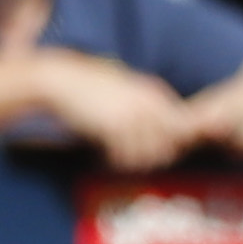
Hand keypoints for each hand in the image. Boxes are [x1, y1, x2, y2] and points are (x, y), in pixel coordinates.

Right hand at [27, 49, 200, 169]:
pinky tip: (109, 159)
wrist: (63, 81)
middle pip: (168, 141)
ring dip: (136, 162)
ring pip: (147, 152)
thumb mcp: (128, 90)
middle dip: (156, 155)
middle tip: (139, 161)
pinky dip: (118, 161)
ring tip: (124, 162)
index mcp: (155, 92)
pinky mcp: (111, 126)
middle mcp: (148, 103)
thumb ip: (148, 106)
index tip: (158, 150)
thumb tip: (164, 132)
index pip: (180, 125)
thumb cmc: (94, 88)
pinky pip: (124, 154)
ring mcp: (131, 115)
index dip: (172, 141)